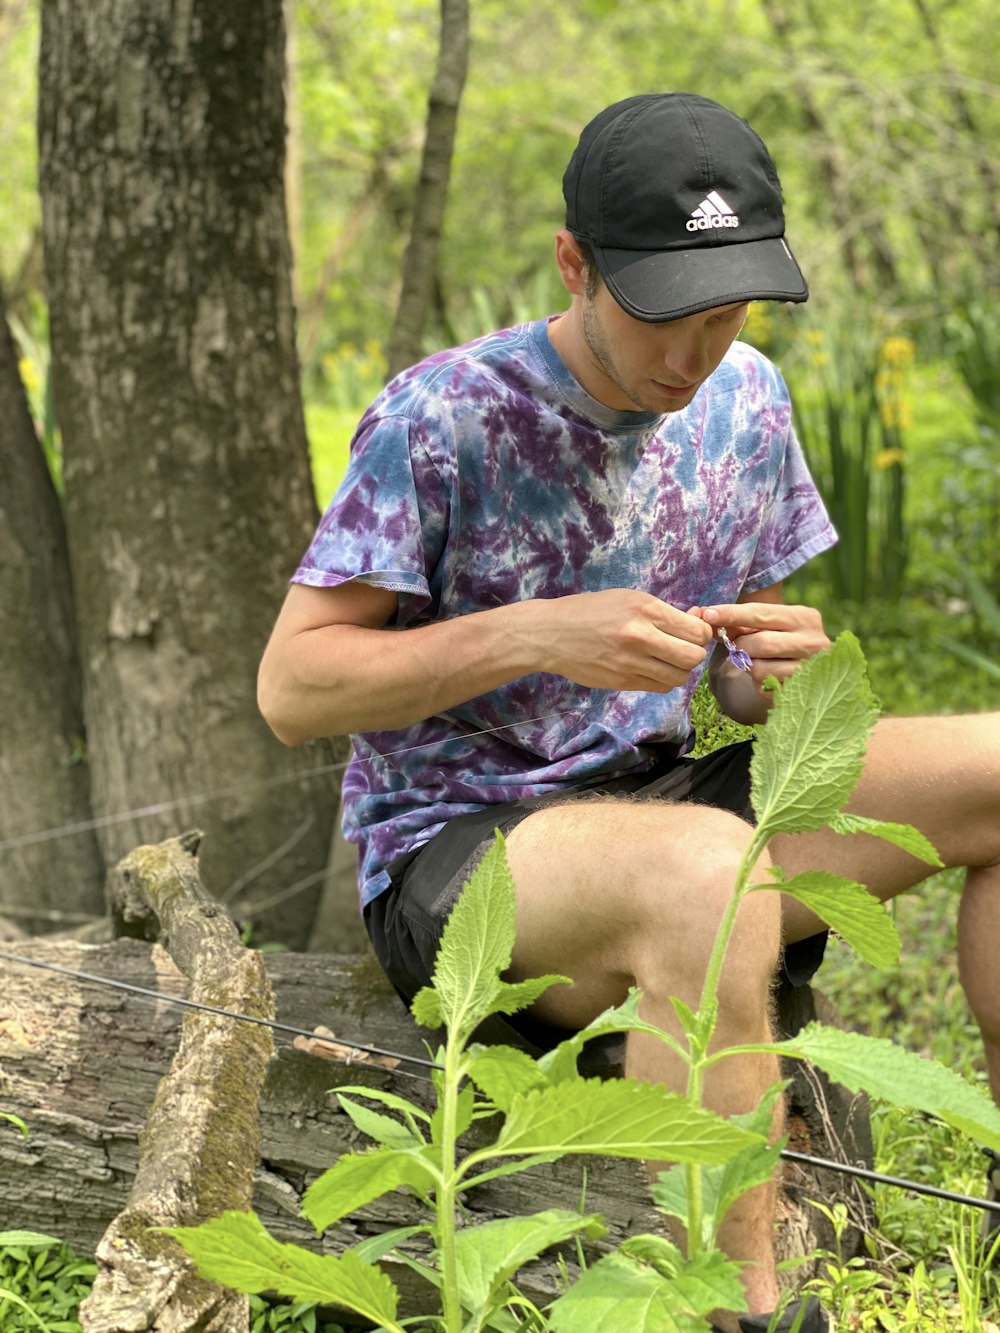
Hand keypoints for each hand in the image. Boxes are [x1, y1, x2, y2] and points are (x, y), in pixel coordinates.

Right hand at [531, 589, 713, 692]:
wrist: (552, 634)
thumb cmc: (591, 610)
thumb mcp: (629, 598)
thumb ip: (662, 613)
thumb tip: (696, 622)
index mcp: (645, 610)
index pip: (696, 631)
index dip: (702, 632)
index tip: (692, 630)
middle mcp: (641, 637)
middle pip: (692, 657)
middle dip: (694, 653)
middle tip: (682, 647)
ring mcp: (631, 663)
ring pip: (678, 677)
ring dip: (679, 669)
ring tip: (666, 659)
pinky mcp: (622, 682)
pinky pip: (659, 687)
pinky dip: (662, 679)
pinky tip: (651, 668)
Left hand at [700, 602, 828, 684]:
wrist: (806, 676)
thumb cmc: (780, 644)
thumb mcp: (766, 628)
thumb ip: (740, 623)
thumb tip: (705, 615)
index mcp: (805, 618)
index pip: (762, 613)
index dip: (732, 613)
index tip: (708, 614)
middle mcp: (814, 641)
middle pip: (762, 642)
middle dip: (741, 646)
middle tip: (737, 647)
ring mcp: (810, 669)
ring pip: (760, 668)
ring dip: (748, 666)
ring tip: (756, 661)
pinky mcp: (800, 690)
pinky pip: (763, 687)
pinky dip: (756, 682)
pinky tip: (767, 676)